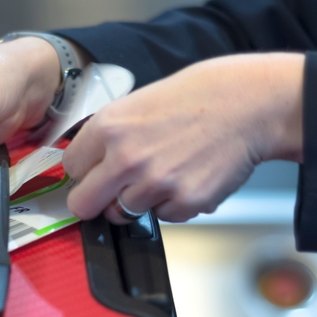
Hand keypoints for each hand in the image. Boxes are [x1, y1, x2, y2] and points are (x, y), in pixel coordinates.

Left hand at [63, 52, 303, 223]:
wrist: (245, 104)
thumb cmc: (195, 98)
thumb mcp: (136, 103)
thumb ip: (109, 135)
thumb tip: (87, 165)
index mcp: (108, 127)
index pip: (71, 168)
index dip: (84, 172)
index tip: (93, 172)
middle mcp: (126, 158)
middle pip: (84, 204)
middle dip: (95, 201)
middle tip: (111, 193)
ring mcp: (155, 183)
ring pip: (123, 213)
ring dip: (138, 201)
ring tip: (162, 175)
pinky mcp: (185, 202)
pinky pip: (163, 217)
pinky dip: (172, 205)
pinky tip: (186, 178)